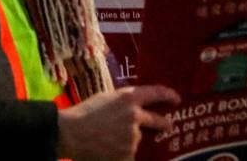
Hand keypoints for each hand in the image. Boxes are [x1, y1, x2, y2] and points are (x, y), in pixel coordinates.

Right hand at [56, 85, 179, 160]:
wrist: (70, 133)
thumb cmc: (84, 113)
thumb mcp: (106, 98)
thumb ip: (123, 102)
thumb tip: (135, 107)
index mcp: (129, 98)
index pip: (157, 93)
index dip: (169, 95)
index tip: (176, 99)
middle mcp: (135, 116)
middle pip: (158, 121)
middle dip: (164, 124)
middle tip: (167, 125)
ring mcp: (132, 137)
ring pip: (139, 140)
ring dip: (131, 141)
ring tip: (111, 141)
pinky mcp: (127, 154)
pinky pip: (130, 154)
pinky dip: (123, 154)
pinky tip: (108, 151)